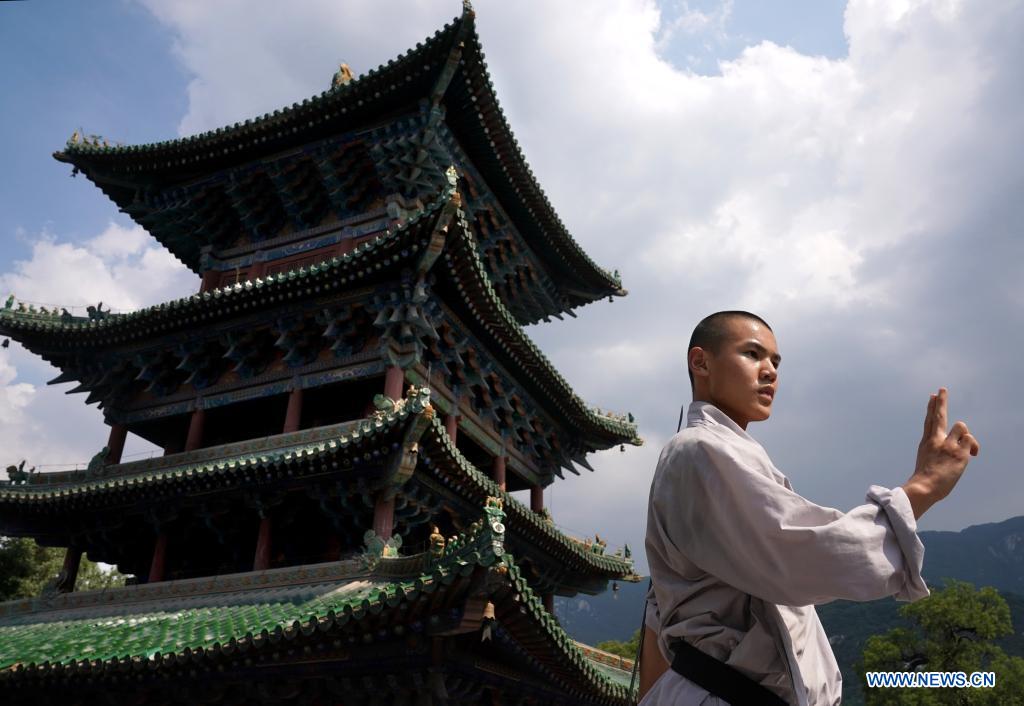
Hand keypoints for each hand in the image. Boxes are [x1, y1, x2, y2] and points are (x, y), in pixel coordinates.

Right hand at [903, 388, 978, 518]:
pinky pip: (970, 440)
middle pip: (939, 415)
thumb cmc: (926, 481)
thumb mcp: (928, 463)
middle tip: (942, 389)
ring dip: (964, 436)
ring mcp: (947, 444)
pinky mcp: (959, 452)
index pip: (929, 421)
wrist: (924, 487)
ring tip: (962, 450)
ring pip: (961, 426)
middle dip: (941, 401)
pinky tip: (970, 455)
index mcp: (927, 443)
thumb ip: (940, 452)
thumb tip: (959, 449)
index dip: (931, 408)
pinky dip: (973, 446)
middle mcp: (936, 440)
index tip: (932, 396)